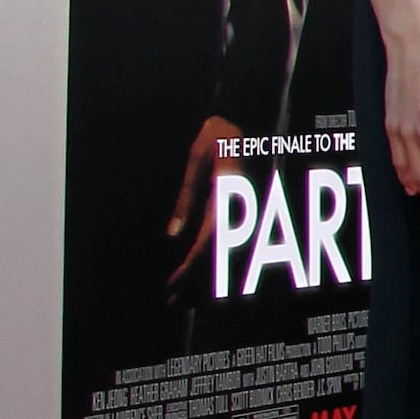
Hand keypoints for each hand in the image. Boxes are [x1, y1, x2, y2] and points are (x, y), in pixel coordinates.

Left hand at [164, 113, 244, 291]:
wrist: (248, 116)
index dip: (189, 270)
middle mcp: (243, 209)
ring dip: (207, 279)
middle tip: (171, 303)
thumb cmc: (219, 134)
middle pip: (221, 257)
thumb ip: (187, 199)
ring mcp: (249, 210)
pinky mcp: (248, 209)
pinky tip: (203, 273)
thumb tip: (173, 235)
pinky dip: (217, 262)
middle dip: (196, 284)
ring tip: (185, 299)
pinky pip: (234, 242)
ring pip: (231, 253)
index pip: (210, 244)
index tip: (170, 286)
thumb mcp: (195, 162)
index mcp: (229, 198)